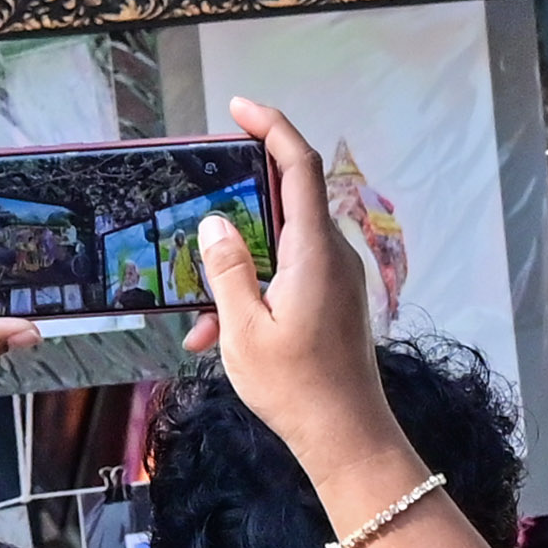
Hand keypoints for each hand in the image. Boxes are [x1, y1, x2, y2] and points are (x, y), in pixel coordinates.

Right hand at [190, 100, 419, 505]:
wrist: (347, 439)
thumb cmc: (297, 388)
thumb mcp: (242, 329)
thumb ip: (225, 269)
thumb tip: (214, 223)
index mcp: (314, 252)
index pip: (298, 166)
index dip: (271, 127)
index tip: (239, 108)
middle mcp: (332, 256)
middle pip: (286, 201)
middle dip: (238, 203)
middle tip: (200, 201)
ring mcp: (337, 280)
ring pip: (279, 248)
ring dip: (236, 267)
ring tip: (199, 314)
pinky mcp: (334, 302)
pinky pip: (287, 277)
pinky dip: (252, 292)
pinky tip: (217, 334)